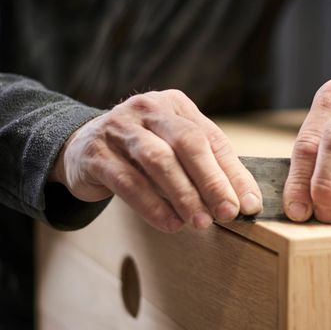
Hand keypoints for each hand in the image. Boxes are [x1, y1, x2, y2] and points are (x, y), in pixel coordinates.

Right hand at [50, 89, 261, 232]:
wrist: (80, 149)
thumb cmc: (141, 154)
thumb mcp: (174, 150)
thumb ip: (207, 168)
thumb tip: (245, 202)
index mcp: (175, 105)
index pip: (212, 139)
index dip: (234, 173)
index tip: (250, 204)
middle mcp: (148, 109)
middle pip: (188, 143)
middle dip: (212, 181)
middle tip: (228, 213)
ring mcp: (119, 127)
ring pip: (159, 160)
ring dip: (184, 195)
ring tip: (200, 223)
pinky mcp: (96, 153)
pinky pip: (128, 181)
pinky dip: (152, 206)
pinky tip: (170, 224)